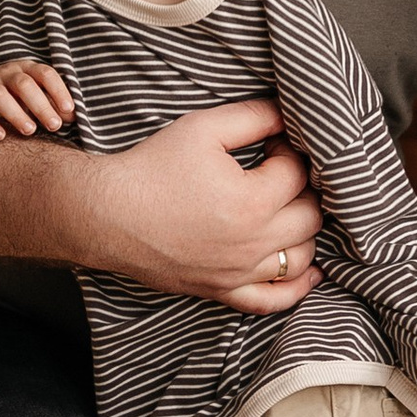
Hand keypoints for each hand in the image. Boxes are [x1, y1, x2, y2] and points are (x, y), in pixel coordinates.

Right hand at [0, 59, 75, 142]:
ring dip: (15, 113)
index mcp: (28, 69)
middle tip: (54, 126)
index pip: (45, 74)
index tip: (69, 110)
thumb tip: (72, 117)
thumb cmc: (21, 95)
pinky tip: (1, 136)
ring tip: (31, 131)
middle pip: (23, 85)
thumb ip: (55, 105)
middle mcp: (7, 73)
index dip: (58, 90)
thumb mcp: (39, 94)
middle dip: (40, 106)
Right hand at [96, 98, 323, 309]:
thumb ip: (254, 116)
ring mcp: (238, 273)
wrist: (106, 214)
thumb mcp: (203, 128)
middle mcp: (252, 243)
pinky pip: (273, 301)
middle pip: (310, 216)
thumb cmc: (151, 169)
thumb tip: (289, 115)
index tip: (271, 144)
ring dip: (304, 231)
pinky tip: (309, 271)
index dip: (288, 151)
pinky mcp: (222, 290)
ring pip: (301, 257)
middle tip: (278, 174)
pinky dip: (298, 287)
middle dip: (302, 189)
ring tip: (286, 209)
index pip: (298, 173)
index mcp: (252, 201)